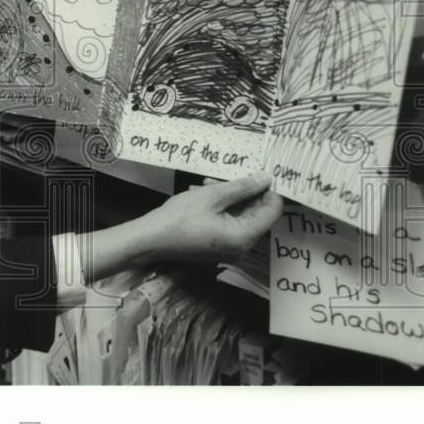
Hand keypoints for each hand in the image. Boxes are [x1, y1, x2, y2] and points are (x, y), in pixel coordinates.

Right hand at [137, 172, 282, 263]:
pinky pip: (230, 225)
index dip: (268, 190)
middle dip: (243, 193)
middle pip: (256, 214)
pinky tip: (201, 195)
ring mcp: (230, 250)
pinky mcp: (219, 248)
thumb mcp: (211, 196)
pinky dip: (221, 209)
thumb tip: (266, 178)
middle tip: (220, 178)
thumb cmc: (179, 217)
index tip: (256, 173)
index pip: (272, 211)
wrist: (150, 239)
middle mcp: (241, 248)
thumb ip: (242, 187)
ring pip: (241, 217)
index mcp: (243, 237)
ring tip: (205, 185)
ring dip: (228, 198)